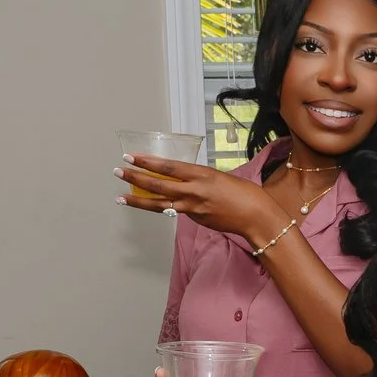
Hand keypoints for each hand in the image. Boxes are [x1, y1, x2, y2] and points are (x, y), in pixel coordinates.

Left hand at [119, 155, 294, 242]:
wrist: (257, 217)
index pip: (168, 167)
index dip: (147, 162)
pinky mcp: (195, 219)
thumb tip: (185, 181)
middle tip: (119, 172)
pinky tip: (151, 206)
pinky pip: (175, 211)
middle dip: (135, 178)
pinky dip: (162, 207)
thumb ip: (200, 179)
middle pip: (157, 185)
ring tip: (120, 197)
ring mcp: (193, 208)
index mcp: (202, 175)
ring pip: (159, 204)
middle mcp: (194, 191)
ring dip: (137, 200)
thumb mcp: (220, 178)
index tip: (131, 157)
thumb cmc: (245, 193)